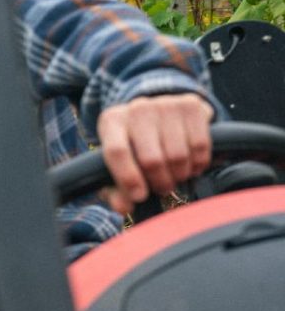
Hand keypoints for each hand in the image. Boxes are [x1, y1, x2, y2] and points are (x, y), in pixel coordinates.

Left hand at [95, 94, 213, 213]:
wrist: (160, 113)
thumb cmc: (135, 145)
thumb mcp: (119, 164)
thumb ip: (116, 189)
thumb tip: (123, 207)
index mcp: (111, 122)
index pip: (117, 152)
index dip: (129, 178)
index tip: (139, 196)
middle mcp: (136, 109)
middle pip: (151, 159)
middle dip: (159, 182)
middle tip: (162, 187)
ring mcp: (164, 104)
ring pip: (178, 155)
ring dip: (180, 174)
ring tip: (175, 174)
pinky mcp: (190, 104)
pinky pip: (199, 145)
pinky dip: (198, 163)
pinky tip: (191, 164)